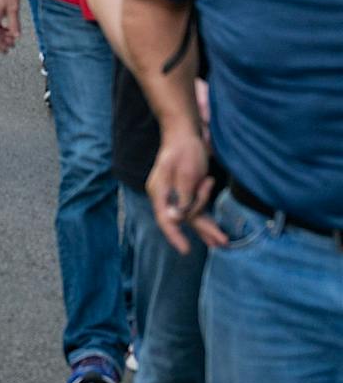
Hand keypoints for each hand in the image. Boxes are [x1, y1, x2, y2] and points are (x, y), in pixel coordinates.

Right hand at [147, 128, 224, 254]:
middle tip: (220, 243)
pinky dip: (206, 213)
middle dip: (203, 230)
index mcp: (160, 191)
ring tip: (222, 241)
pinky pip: (196, 207)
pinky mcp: (186, 190)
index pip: (165, 218)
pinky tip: (215, 226)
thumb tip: (177, 218)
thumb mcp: (185, 174)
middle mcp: (166, 195)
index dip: (174, 235)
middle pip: (183, 218)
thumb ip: (183, 198)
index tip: (185, 249)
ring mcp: (176, 193)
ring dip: (207, 225)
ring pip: (191, 214)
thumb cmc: (184, 151)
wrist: (185, 133)